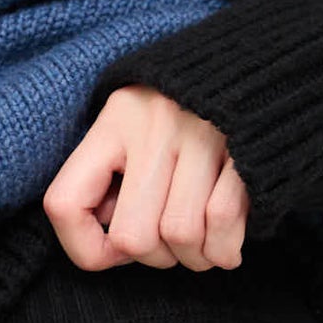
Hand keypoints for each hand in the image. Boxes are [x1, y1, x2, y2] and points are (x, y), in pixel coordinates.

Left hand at [43, 85, 249, 272]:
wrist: (257, 64)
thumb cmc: (187, 113)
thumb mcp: (135, 130)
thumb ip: (112, 179)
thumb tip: (109, 244)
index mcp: (114, 122)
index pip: (65, 204)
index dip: (83, 246)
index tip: (111, 250)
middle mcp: (152, 126)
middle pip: (132, 236)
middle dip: (153, 258)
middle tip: (170, 247)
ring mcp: (200, 134)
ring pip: (180, 234)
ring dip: (195, 257)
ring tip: (203, 246)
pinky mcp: (245, 146)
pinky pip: (223, 219)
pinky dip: (225, 247)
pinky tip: (227, 245)